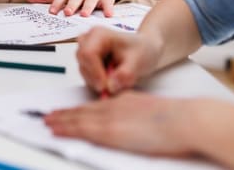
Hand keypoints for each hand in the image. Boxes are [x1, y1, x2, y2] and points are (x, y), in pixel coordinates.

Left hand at [44, 91, 206, 156]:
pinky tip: (55, 129)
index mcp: (125, 101)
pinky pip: (82, 129)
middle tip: (49, 116)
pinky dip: (66, 128)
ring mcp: (111, 118)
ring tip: (47, 121)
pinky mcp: (110, 131)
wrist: (185, 120)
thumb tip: (135, 126)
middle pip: (84, 111)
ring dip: (61, 120)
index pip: (97, 106)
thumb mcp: (153, 112)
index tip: (68, 111)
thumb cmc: (178, 120)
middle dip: (66, 114)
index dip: (80, 109)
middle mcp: (114, 107)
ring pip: (79, 118)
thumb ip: (139, 117)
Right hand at [75, 26, 160, 94]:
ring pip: (83, 70)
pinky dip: (97, 81)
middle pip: (83, 62)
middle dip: (95, 78)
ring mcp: (86, 49)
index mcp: (99, 34)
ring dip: (96, 80)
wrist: (145, 49)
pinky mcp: (87, 59)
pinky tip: (111, 79)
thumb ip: (124, 75)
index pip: (88, 54)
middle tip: (112, 87)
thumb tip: (110, 87)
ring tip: (116, 81)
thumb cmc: (142, 50)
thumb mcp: (138, 62)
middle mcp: (89, 39)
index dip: (94, 73)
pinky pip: (86, 74)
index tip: (105, 88)